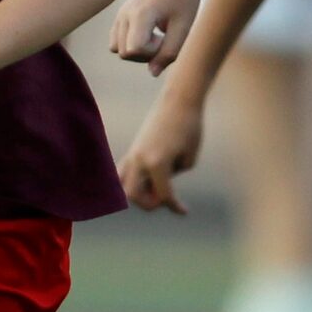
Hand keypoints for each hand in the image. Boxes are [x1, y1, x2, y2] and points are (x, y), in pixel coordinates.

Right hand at [108, 0, 201, 73]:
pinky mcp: (121, 14)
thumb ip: (169, 53)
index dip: (151, 54)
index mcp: (140, 14)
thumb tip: (152, 73)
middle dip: (144, 55)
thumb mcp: (184, 28)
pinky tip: (150, 32)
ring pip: (117, 48)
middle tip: (164, 40)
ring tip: (156, 37)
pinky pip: (117, 39)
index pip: (133, 50)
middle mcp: (125, 13)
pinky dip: (131, 42)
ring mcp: (120, 13)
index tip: (166, 40)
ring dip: (136, 50)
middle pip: (123, 53)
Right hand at [118, 95, 203, 214]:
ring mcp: (133, 153)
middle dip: (150, 202)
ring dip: (137, 192)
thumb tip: (159, 183)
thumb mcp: (189, 159)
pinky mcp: (133, 148)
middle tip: (167, 196)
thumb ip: (172, 176)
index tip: (185, 211)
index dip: (175, 206)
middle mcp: (140, 160)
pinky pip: (123, 171)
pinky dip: (130, 180)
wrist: (179, 100)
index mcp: (157, 164)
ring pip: (122, 184)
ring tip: (154, 188)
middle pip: (134, 195)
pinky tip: (146, 180)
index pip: (163, 195)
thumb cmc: (189, 128)